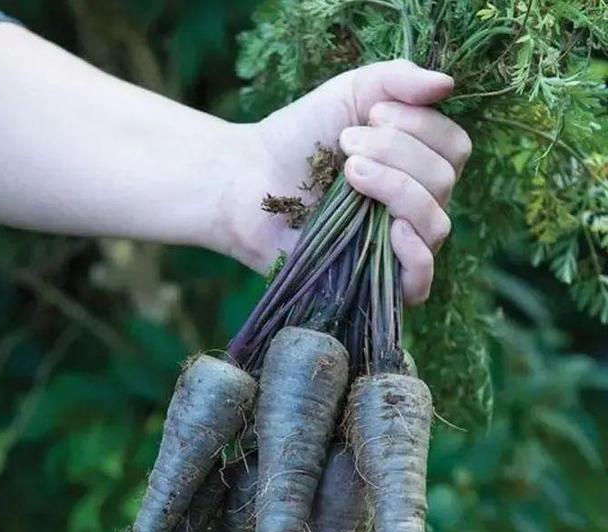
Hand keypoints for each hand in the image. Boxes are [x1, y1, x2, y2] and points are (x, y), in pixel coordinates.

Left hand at [222, 59, 471, 304]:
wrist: (247, 180)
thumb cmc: (299, 137)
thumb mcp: (349, 93)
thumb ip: (398, 79)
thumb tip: (448, 84)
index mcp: (418, 165)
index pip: (454, 148)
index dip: (422, 127)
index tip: (372, 115)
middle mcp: (416, 206)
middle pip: (443, 181)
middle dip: (397, 152)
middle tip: (345, 144)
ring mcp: (397, 247)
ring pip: (436, 224)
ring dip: (396, 188)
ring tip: (348, 171)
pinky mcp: (374, 281)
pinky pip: (420, 281)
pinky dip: (416, 255)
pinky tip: (392, 229)